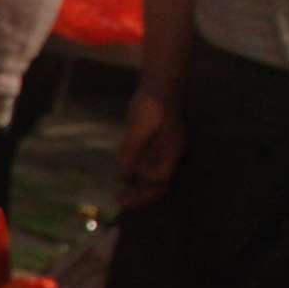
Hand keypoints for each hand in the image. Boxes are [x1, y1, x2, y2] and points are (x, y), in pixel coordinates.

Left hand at [115, 88, 182, 209]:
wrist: (159, 85)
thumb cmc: (152, 102)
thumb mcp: (140, 123)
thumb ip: (132, 148)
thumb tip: (124, 176)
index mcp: (171, 149)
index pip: (161, 178)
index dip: (146, 188)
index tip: (127, 191)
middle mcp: (168, 154)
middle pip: (157, 183)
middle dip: (140, 195)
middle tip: (119, 202)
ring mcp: (160, 151)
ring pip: (149, 177)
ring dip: (135, 188)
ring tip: (117, 197)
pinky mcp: (150, 146)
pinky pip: (142, 166)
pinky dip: (131, 175)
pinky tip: (120, 181)